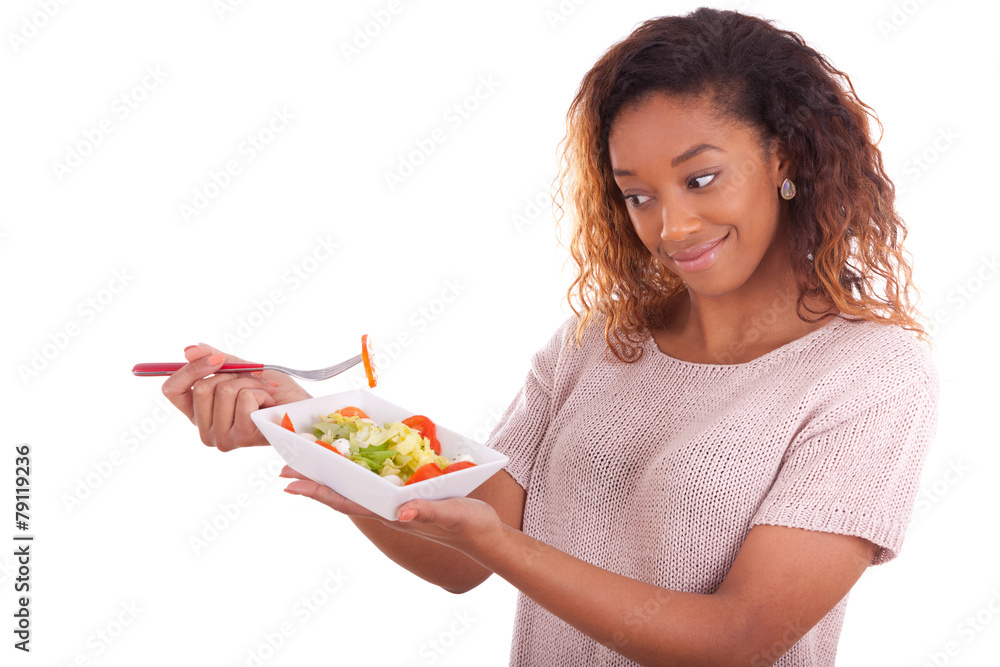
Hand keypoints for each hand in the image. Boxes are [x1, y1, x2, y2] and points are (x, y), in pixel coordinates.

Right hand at [161, 343, 311, 450]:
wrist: (302, 407)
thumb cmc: (274, 392)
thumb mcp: (241, 369)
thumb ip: (214, 360)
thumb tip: (188, 349)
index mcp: (199, 414)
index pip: (172, 390)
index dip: (189, 369)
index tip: (215, 357)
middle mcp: (205, 430)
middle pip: (201, 387)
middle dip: (232, 375)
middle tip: (252, 382)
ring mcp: (222, 437)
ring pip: (223, 390)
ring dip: (250, 383)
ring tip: (264, 394)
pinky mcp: (241, 437)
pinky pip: (243, 397)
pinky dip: (261, 391)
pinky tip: (269, 405)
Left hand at [279, 465, 506, 554]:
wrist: (484, 537)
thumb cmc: (468, 526)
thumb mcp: (451, 514)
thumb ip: (427, 511)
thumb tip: (400, 511)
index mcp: (391, 514)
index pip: (346, 502)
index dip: (318, 492)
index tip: (291, 482)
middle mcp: (386, 511)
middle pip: (342, 496)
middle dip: (314, 483)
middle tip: (287, 469)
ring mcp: (394, 507)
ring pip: (353, 492)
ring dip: (330, 479)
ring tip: (310, 466)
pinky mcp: (405, 500)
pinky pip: (372, 486)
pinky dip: (355, 476)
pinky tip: (353, 468)